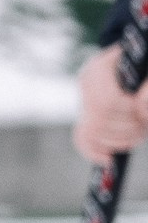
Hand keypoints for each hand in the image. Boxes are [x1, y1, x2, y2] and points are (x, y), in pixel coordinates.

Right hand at [72, 45, 147, 162]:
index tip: (142, 113)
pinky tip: (108, 159)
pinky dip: (93, 151)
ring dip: (120, 140)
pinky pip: (81, 137)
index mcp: (101, 67)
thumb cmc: (143, 67)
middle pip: (100, 118)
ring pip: (92, 130)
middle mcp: (88, 83)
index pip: (107, 100)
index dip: (128, 112)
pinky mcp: (87, 114)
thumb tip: (140, 108)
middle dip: (127, 129)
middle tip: (144, 126)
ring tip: (138, 134)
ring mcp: (85, 99)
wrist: (138, 62)